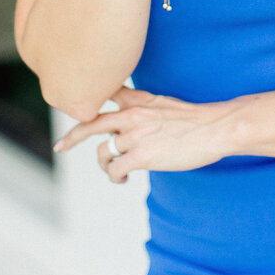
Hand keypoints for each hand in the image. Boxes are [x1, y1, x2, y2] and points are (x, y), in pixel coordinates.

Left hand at [52, 86, 239, 180]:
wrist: (215, 127)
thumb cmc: (196, 119)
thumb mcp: (164, 102)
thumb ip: (144, 106)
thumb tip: (132, 115)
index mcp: (138, 101)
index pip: (105, 95)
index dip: (87, 102)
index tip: (75, 109)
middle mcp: (131, 116)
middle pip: (91, 124)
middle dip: (72, 137)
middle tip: (60, 146)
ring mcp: (135, 136)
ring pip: (104, 153)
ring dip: (105, 165)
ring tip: (115, 172)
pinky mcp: (142, 156)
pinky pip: (115, 170)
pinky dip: (116, 177)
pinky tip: (123, 180)